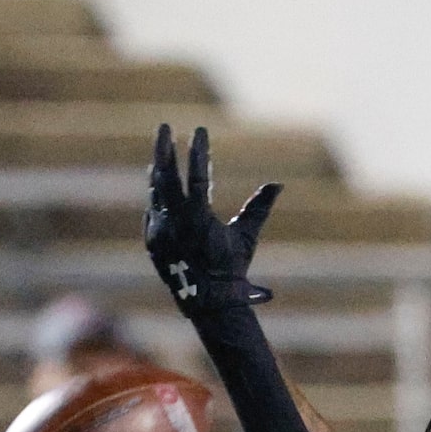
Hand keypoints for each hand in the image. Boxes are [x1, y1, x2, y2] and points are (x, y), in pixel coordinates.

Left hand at [146, 123, 279, 316]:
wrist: (209, 303)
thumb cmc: (232, 270)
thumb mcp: (246, 238)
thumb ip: (258, 208)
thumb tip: (278, 184)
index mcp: (199, 219)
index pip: (197, 175)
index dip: (198, 150)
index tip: (199, 129)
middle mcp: (174, 223)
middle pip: (165, 176)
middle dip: (164, 149)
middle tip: (164, 127)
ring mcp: (159, 232)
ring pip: (155, 191)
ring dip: (159, 168)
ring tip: (161, 149)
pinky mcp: (152, 241)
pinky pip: (152, 210)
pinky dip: (156, 194)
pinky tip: (158, 180)